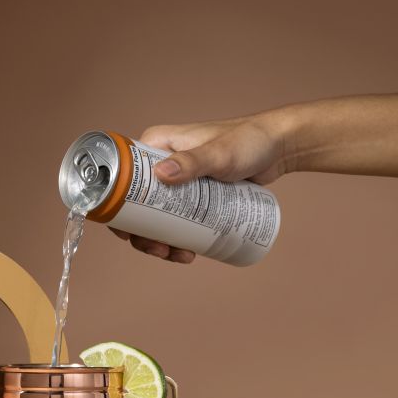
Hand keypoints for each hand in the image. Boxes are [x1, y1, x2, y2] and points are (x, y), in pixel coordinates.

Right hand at [112, 112, 292, 263]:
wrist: (278, 148)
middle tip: (160, 250)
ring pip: (157, 216)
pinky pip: (177, 219)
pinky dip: (177, 238)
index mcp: (156, 145)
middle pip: (138, 204)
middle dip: (143, 234)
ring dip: (159, 241)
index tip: (129, 233)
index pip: (124, 178)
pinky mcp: (194, 195)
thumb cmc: (249, 141)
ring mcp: (178, 180)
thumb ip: (193, 160)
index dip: (119, 208)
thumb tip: (161, 175)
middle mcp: (162, 162)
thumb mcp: (219, 153)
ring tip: (178, 256)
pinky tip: (185, 253)